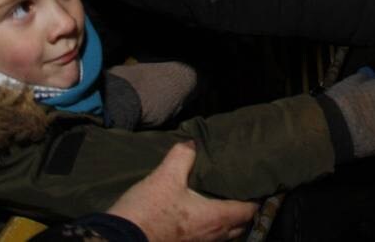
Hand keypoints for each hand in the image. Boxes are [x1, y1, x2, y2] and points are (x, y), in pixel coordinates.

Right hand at [106, 142, 256, 241]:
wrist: (118, 241)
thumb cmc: (147, 211)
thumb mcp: (165, 176)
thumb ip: (182, 156)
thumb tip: (191, 143)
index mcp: (215, 218)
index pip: (248, 212)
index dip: (255, 200)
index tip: (256, 187)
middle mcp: (211, 237)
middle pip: (240, 228)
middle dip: (243, 214)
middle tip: (240, 195)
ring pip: (223, 238)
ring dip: (227, 225)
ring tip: (222, 206)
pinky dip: (209, 232)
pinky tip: (197, 219)